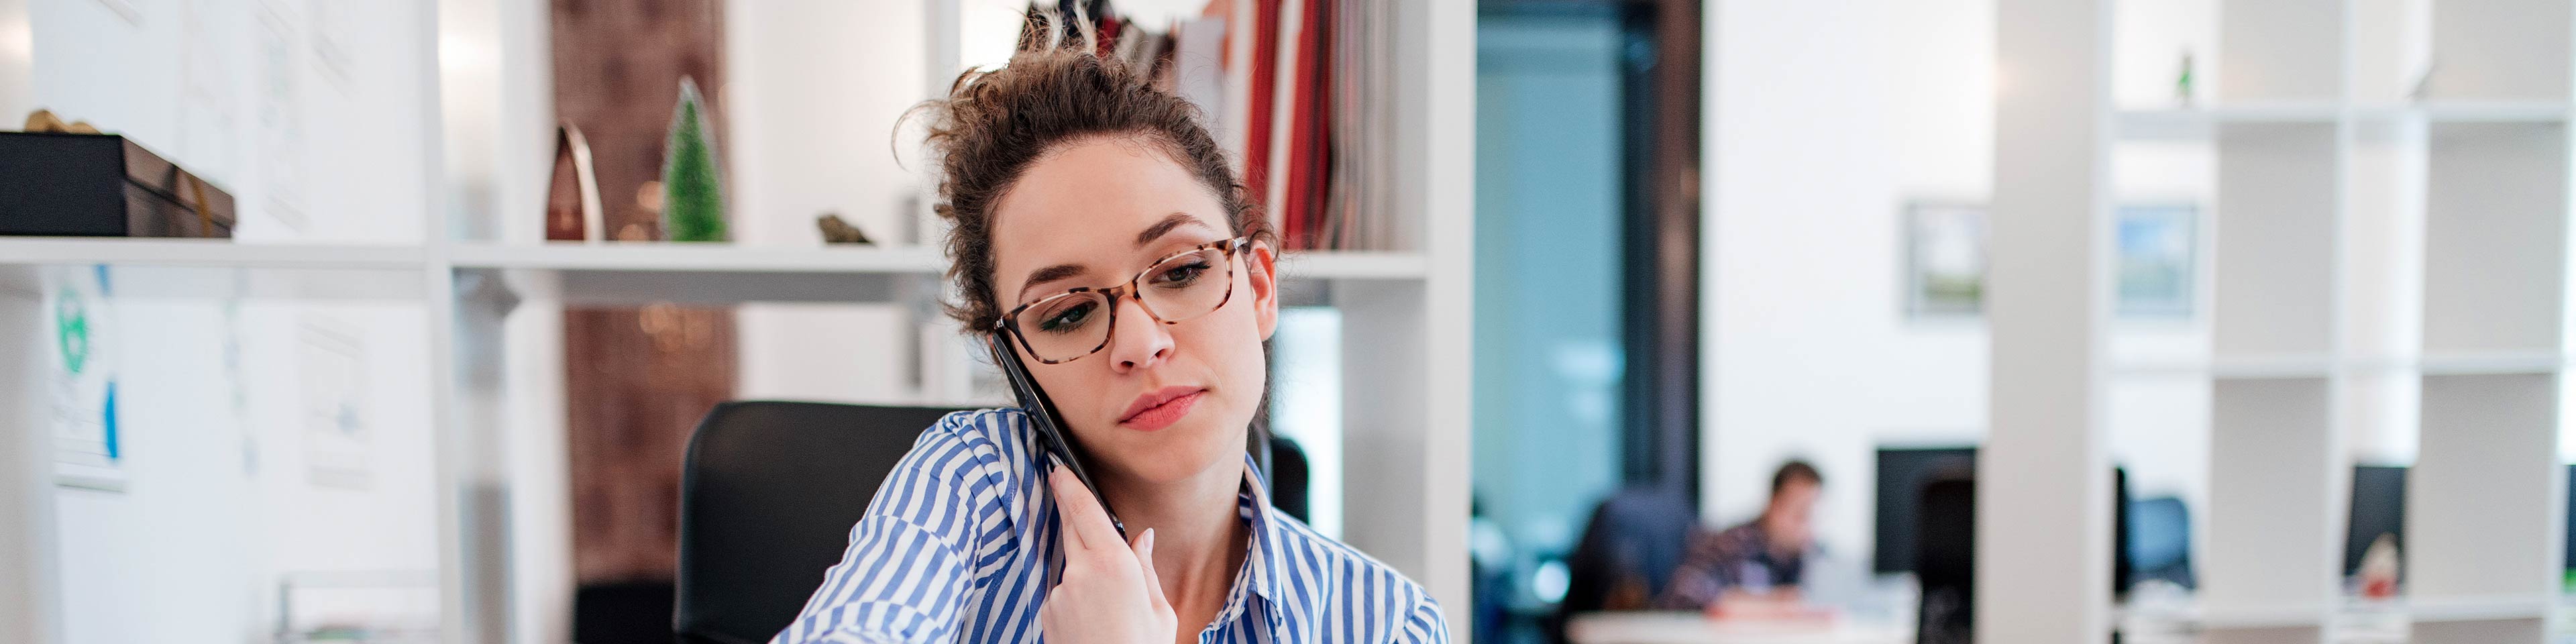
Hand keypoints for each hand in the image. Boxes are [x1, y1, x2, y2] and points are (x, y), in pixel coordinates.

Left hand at [1039, 463, 1176, 643]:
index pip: (1085, 511)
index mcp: (1115, 564)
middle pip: (1071, 528)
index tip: (1059, 469)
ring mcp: (1060, 593)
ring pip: (1071, 566)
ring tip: (1110, 607)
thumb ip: (1145, 567)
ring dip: (1085, 572)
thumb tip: (1142, 537)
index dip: (1069, 486)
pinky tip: (1094, 621)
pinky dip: (1076, 598)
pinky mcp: (1048, 612)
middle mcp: (1081, 573)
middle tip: (1071, 497)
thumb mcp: (1159, 609)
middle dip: (1070, 512)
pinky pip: (1064, 593)